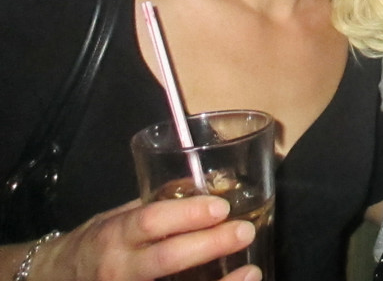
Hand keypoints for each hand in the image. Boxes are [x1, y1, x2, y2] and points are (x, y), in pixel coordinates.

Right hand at [30, 196, 260, 280]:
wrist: (58, 279)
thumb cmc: (98, 243)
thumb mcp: (119, 217)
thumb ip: (159, 204)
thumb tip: (210, 184)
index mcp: (115, 235)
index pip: (150, 221)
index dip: (187, 214)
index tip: (221, 207)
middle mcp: (118, 269)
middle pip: (166, 260)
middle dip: (209, 246)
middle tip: (245, 232)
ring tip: (251, 273)